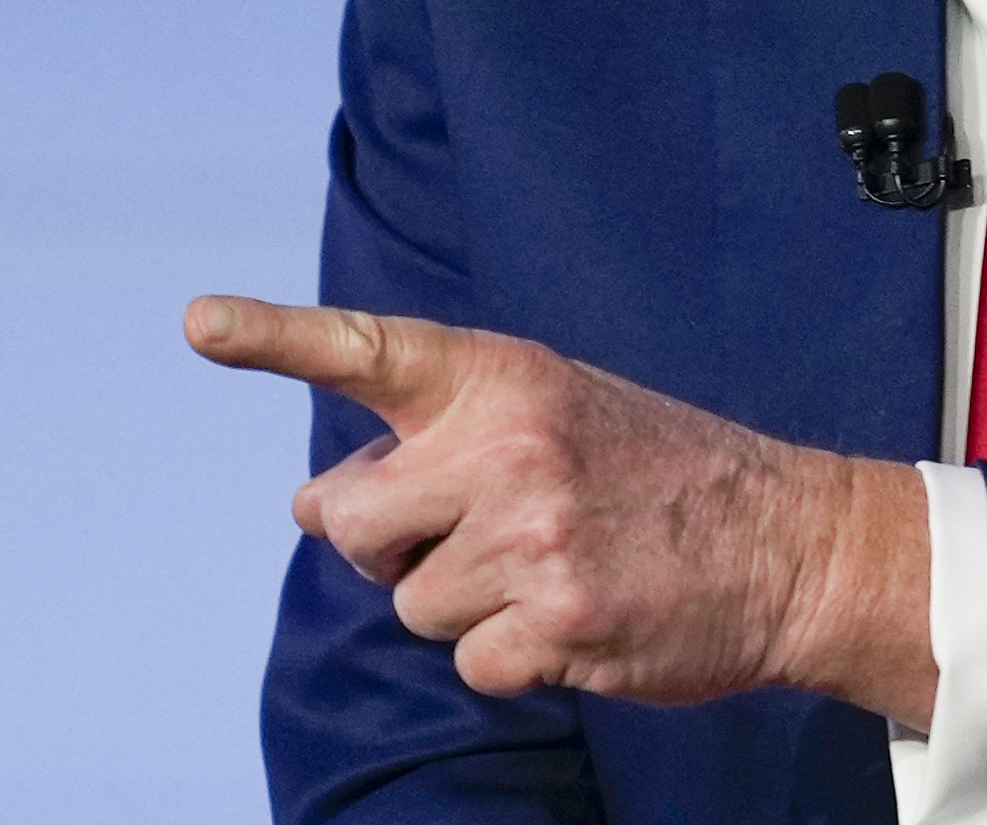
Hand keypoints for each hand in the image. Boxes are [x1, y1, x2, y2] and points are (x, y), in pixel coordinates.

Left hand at [183, 297, 934, 726]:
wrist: (787, 541)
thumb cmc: (654, 476)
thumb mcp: (550, 416)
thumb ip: (437, 443)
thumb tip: (313, 507)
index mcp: (503, 377)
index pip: (369, 349)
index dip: (275, 336)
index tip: (198, 322)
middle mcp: (509, 445)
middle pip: (350, 523)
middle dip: (388, 549)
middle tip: (473, 536)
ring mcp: (532, 535)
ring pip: (410, 606)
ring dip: (466, 607)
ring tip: (553, 570)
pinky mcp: (556, 623)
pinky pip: (470, 663)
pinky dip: (513, 659)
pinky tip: (577, 619)